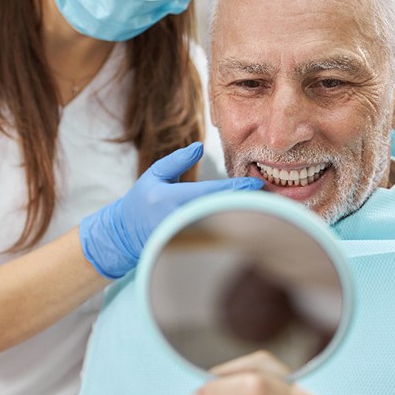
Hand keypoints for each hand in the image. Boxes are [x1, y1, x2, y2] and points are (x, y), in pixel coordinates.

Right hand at [79, 142, 262, 278]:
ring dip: (242, 218)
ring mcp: (184, 237)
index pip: (211, 193)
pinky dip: (231, 229)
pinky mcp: (187, 249)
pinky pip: (214, 237)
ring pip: (220, 227)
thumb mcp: (154, 175)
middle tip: (270, 197)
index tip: (257, 184)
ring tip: (264, 209)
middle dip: (245, 205)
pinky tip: (247, 223)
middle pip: (221, 212)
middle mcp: (179, 220)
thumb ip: (177, 160)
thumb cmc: (140, 201)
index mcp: (171, 199)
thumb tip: (200, 146)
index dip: (236, 189)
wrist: (124, 235)